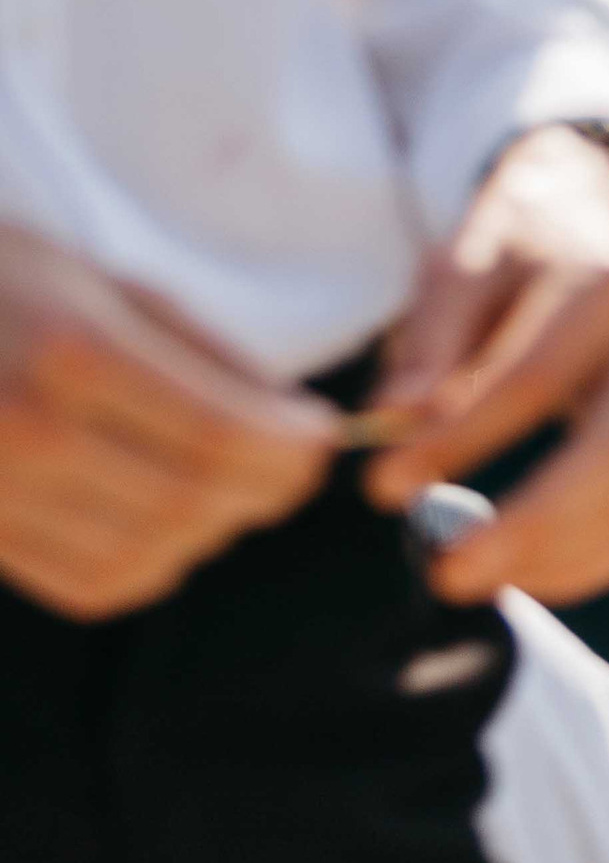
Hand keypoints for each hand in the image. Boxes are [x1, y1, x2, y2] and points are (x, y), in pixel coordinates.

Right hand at [0, 225, 337, 617]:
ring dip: (210, 533)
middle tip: (292, 465)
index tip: (322, 436)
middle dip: (261, 491)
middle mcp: (29, 433)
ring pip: (143, 557)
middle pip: (187, 502)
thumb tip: (288, 415)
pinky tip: (167, 525)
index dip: (287, 448)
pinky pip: (87, 582)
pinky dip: (149, 566)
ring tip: (233, 491)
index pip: (216, 434)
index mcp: (73, 350)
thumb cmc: (1, 279)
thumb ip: (198, 349)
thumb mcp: (103, 279)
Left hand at [368, 125, 608, 606]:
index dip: (459, 441)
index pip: (535, 379)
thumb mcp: (463, 261)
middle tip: (446, 573)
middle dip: (532, 525)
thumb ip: (432, 340)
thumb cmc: (517, 243)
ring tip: (467, 574)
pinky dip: (582, 566)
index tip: (382, 486)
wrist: (594, 214)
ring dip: (554, 558)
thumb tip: (395, 422)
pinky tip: (514, 569)